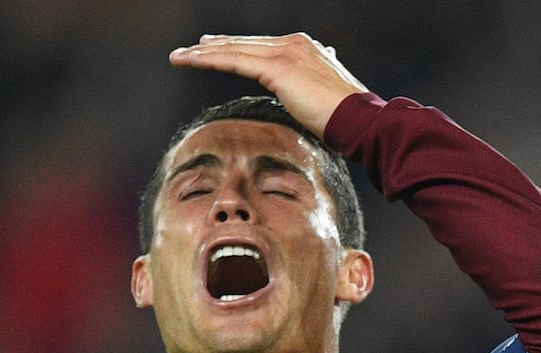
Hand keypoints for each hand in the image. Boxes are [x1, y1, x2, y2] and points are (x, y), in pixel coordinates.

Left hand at [169, 33, 368, 137]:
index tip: (215, 47)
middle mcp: (294, 44)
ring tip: (179, 57)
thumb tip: (310, 87)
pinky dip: (210, 60)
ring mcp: (286, 52)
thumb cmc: (346, 119)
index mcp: (306, 49)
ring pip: (234, 49)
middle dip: (214, 46)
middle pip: (244, 44)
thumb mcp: (326, 97)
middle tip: (190, 49)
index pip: (261, 46)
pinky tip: (192, 61)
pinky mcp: (278, 68)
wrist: (361, 120)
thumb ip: (314, 85)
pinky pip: (235, 61)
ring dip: (203, 53)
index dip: (236, 47)